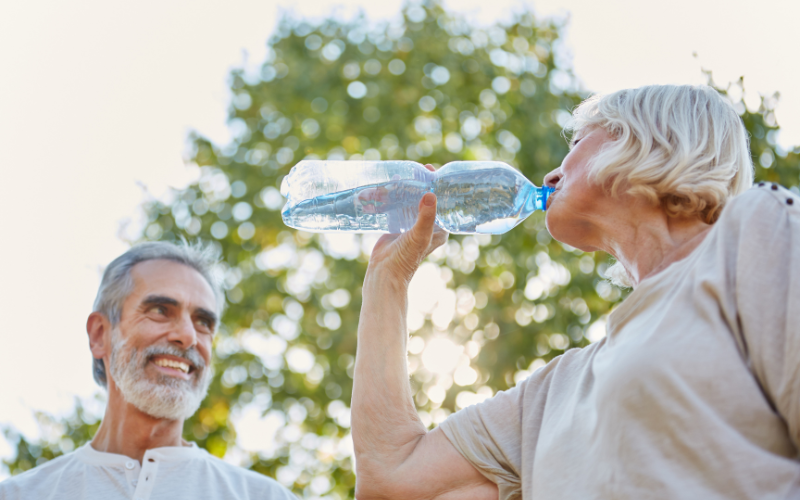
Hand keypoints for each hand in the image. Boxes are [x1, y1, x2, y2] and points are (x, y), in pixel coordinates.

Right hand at [367, 164, 448, 285]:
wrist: (385, 272)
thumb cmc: (406, 258)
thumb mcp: (420, 235)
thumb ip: (426, 216)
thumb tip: (430, 194)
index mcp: (439, 229)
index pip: (442, 202)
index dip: (438, 186)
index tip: (431, 170)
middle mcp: (427, 226)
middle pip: (425, 199)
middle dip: (419, 185)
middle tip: (413, 170)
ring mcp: (411, 225)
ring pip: (409, 202)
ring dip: (404, 190)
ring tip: (398, 176)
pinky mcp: (396, 226)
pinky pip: (395, 207)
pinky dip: (390, 198)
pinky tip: (386, 187)